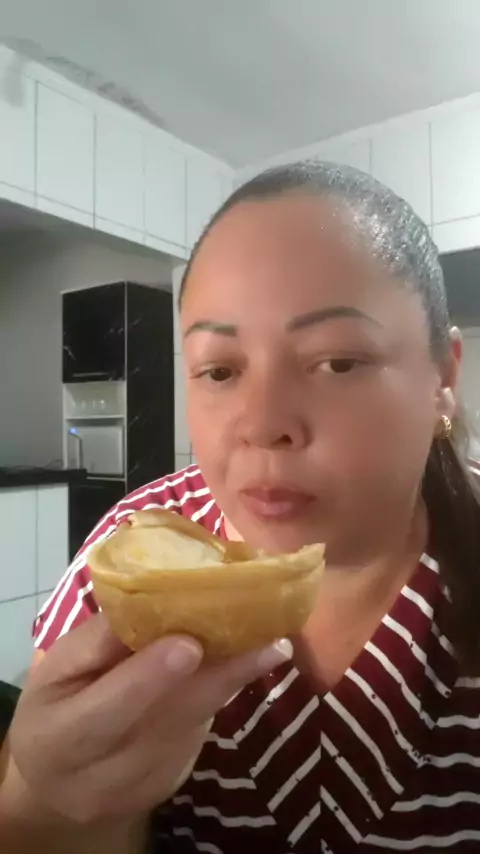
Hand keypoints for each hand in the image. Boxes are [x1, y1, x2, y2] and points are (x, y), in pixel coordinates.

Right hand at [8, 615, 290, 824]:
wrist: (59, 777)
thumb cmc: (57, 702)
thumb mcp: (56, 667)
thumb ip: (99, 640)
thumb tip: (148, 597)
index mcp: (60, 736)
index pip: (106, 711)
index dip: (148, 678)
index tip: (189, 643)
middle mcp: (102, 774)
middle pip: (166, 725)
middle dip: (219, 680)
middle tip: (267, 644)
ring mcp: (140, 787)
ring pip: (192, 729)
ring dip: (232, 684)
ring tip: (271, 646)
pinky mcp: (169, 782)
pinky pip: (199, 734)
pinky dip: (221, 696)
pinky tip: (246, 665)